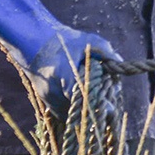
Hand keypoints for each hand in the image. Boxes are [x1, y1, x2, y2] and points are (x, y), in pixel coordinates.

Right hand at [0, 0, 121, 112]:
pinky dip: (73, 111)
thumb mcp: (87, 40)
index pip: (82, 97)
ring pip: (69, 115)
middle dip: (93, 110)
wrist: (35, 41)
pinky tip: (84, 104)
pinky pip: (62, 113)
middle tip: (109, 110)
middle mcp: (52, 90)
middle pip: (77, 110)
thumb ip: (104, 50)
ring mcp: (46, 97)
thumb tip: (119, 62)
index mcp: (62, 74)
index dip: (98, 104)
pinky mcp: (45, 101)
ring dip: (83, 112)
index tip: (111, 108)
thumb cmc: (64, 40)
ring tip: (98, 105)